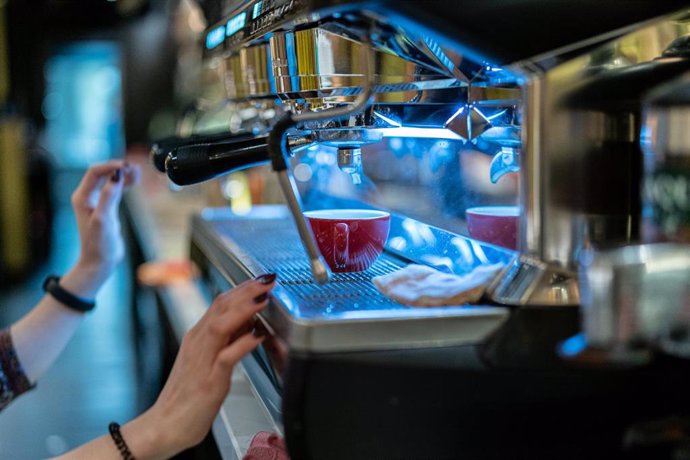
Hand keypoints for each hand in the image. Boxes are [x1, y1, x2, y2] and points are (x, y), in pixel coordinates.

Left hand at [69, 161, 139, 295]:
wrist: (100, 262)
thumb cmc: (99, 245)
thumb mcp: (104, 220)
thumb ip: (109, 197)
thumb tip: (117, 177)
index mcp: (82, 197)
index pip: (95, 172)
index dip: (111, 166)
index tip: (127, 166)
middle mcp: (87, 197)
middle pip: (102, 173)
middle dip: (118, 168)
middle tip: (135, 168)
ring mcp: (97, 202)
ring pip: (110, 180)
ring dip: (123, 175)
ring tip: (137, 173)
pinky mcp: (106, 208)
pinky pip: (115, 190)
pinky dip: (125, 184)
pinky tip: (135, 182)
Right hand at [123, 276, 275, 457]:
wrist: (164, 426)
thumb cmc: (187, 396)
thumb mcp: (210, 360)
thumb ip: (227, 340)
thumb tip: (249, 321)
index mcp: (198, 337)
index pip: (220, 303)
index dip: (242, 288)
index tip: (261, 278)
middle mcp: (198, 343)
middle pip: (221, 307)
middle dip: (246, 290)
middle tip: (268, 278)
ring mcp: (202, 361)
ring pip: (221, 325)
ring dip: (244, 308)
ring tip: (264, 296)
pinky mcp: (208, 381)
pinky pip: (226, 357)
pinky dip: (243, 343)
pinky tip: (257, 335)